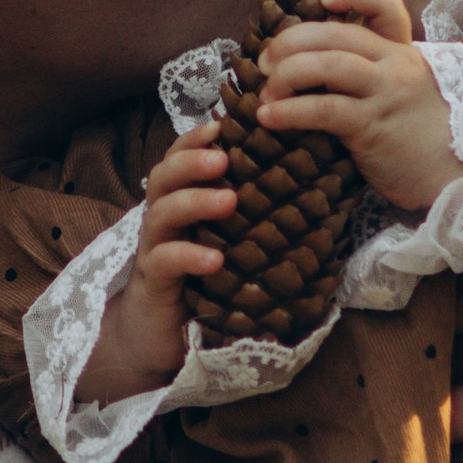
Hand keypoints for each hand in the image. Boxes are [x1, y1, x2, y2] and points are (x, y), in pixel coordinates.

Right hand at [76, 139, 234, 408]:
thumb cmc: (200, 286)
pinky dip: (189, 256)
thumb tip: (308, 196)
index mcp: (181, 205)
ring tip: (228, 200)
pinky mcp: (153, 284)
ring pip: (162, 214)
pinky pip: (165, 262)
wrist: (156, 340)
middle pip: (164, 177)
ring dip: (194, 201)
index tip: (224, 122)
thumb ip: (249, 221)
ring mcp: (154, 251)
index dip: (197, 139)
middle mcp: (163, 222)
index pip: (181, 160)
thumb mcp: (229, 247)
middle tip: (224, 156)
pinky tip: (214, 259)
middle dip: (192, 160)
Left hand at [257, 0, 462, 212]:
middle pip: (338, 34)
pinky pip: (324, 109)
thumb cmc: (425, 141)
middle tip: (265, 62)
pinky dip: (289, 111)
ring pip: (328, 64)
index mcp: (405, 54)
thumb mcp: (409, 95)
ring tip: (265, 93)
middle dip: (291, 42)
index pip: (386, 7)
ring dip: (286, 73)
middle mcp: (396, 66)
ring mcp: (385, 94)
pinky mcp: (372, 127)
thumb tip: (315, 71)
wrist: (459, 178)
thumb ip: (376, 77)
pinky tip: (268, 117)